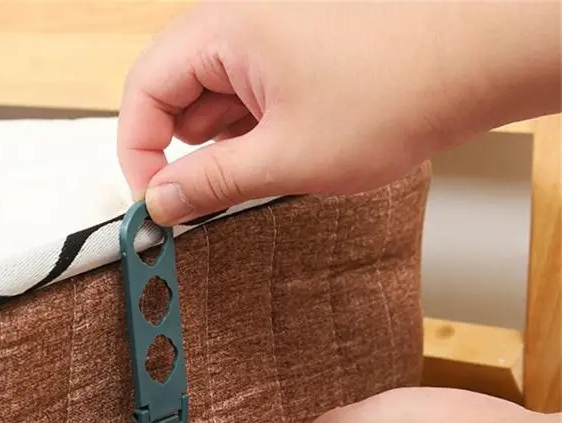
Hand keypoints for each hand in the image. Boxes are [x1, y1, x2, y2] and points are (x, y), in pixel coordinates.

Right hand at [118, 2, 560, 225]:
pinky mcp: (294, 53)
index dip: (138, 152)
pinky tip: (280, 155)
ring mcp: (268, 36)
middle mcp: (238, 23)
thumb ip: (210, 183)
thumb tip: (160, 203)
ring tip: (261, 173)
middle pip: (173, 93)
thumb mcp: (285, 159)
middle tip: (199, 204)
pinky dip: (251, 133)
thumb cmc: (394, 94)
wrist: (479, 60)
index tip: (154, 203)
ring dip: (220, 147)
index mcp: (222, 30)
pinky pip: (248, 97)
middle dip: (180, 153)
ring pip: (213, 100)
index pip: (143, 91)